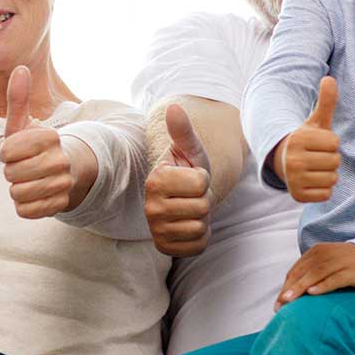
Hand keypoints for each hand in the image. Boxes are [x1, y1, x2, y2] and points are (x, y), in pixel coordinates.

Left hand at [0, 66, 73, 218]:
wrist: (68, 171)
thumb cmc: (36, 146)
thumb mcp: (24, 124)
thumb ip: (18, 98)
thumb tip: (20, 68)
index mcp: (50, 137)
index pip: (8, 150)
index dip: (6, 152)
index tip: (16, 150)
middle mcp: (61, 160)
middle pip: (10, 174)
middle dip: (11, 171)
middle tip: (23, 167)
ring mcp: (63, 184)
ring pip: (17, 193)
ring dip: (17, 188)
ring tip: (28, 180)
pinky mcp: (61, 205)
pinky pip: (26, 210)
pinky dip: (24, 206)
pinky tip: (34, 195)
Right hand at [145, 104, 214, 255]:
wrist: (182, 198)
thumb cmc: (188, 169)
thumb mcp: (190, 150)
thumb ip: (183, 130)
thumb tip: (174, 106)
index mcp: (155, 180)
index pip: (201, 183)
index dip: (203, 179)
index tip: (192, 178)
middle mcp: (150, 207)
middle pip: (202, 207)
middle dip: (204, 200)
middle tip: (192, 196)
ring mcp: (156, 230)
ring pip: (200, 227)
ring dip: (203, 219)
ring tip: (190, 210)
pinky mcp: (165, 248)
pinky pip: (198, 245)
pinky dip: (201, 237)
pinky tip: (189, 225)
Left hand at [275, 241, 354, 309]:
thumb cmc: (350, 265)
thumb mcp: (329, 265)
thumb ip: (312, 273)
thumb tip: (293, 292)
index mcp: (317, 251)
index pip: (296, 269)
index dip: (286, 285)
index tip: (278, 302)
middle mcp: (326, 254)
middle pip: (303, 271)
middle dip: (290, 288)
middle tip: (280, 304)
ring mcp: (340, 261)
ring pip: (316, 274)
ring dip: (301, 287)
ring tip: (290, 299)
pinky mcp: (353, 271)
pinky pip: (335, 278)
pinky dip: (322, 285)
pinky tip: (313, 293)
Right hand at [276, 76, 338, 202]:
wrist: (282, 161)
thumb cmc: (305, 140)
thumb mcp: (315, 121)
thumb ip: (325, 101)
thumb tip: (329, 78)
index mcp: (297, 139)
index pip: (335, 143)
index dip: (330, 143)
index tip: (317, 143)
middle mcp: (293, 160)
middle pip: (335, 162)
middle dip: (329, 159)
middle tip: (315, 157)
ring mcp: (294, 179)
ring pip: (332, 179)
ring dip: (327, 174)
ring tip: (314, 168)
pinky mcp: (297, 196)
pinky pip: (326, 194)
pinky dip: (323, 189)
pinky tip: (312, 180)